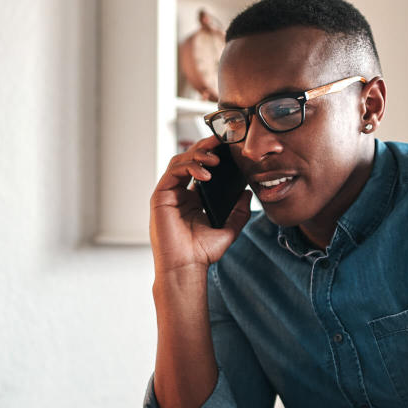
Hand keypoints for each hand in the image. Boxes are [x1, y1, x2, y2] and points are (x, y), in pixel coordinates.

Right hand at [150, 136, 252, 273]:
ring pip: (180, 161)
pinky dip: (189, 167)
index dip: (212, 154)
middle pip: (189, 159)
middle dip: (206, 147)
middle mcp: (179, 193)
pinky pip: (173, 172)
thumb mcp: (229, 230)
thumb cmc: (202, 253)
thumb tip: (247, 194)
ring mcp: (168, 193)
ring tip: (216, 158)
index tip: (229, 147)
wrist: (186, 267)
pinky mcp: (160, 196)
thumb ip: (239, 212)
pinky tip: (206, 173)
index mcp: (193, 198)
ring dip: (198, 155)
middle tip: (222, 140)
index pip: (201, 168)